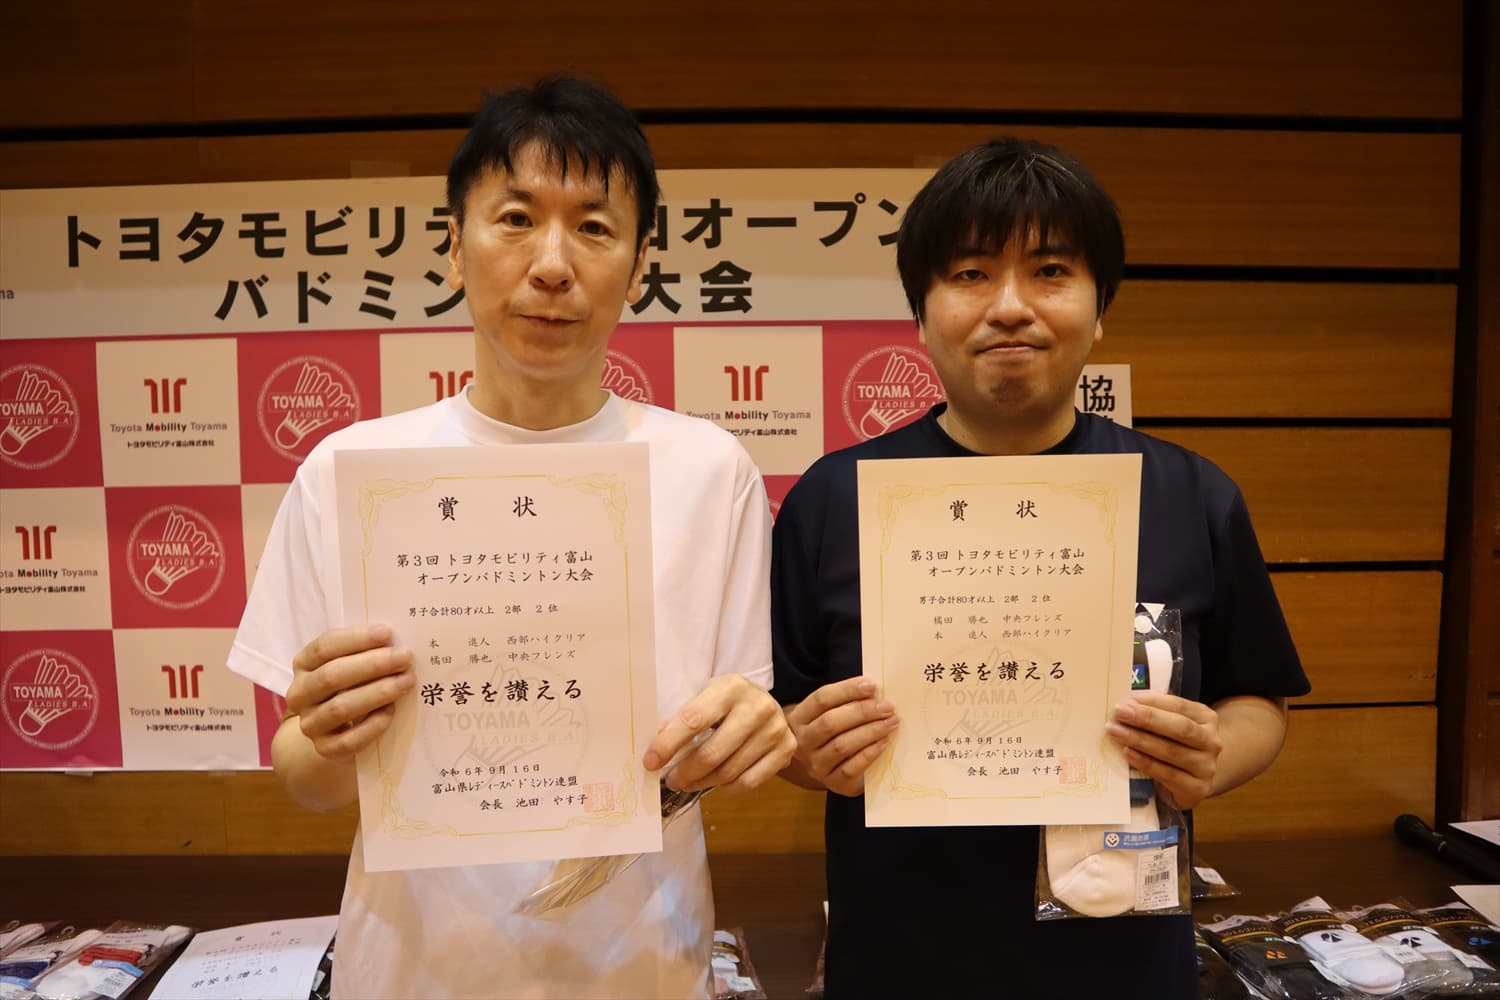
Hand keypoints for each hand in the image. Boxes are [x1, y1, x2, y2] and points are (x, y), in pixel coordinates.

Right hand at [286, 623, 414, 762]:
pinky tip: (391, 711)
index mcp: (304, 664)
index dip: (355, 639)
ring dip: (377, 693)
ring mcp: (310, 723)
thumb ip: (365, 652)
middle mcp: (300, 694)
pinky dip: (372, 725)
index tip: (387, 633)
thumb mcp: (351, 664)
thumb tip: (396, 641)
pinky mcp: (324, 748)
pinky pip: (349, 740)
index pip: (324, 647)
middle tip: (404, 657)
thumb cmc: (350, 686)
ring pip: (340, 708)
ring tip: (406, 681)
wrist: (337, 731)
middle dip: (372, 665)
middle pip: (331, 676)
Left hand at [643, 675, 795, 792]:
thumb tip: (656, 753)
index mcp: (731, 687)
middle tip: (671, 780)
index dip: (669, 744)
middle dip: (685, 772)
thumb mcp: (705, 698)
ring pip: (729, 771)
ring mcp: (775, 729)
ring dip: (702, 782)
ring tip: (689, 782)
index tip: (650, 762)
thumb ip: (682, 720)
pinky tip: (716, 783)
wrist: (766, 703)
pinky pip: (749, 782)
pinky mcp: (786, 749)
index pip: (694, 720)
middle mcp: (757, 706)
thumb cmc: (726, 703)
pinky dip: (727, 788)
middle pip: (713, 753)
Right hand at [785, 677, 898, 796]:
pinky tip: (884, 742)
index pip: (821, 699)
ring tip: (891, 722)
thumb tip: (874, 690)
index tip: (872, 685)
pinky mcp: (832, 783)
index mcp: (798, 719)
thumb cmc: (833, 733)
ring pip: (842, 745)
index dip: (847, 690)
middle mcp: (802, 743)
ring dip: (870, 731)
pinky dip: (870, 753)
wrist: (829, 767)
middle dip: (862, 712)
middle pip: (830, 722)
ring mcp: (815, 765)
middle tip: (887, 707)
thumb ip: (847, 701)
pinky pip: (851, 767)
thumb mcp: (831, 714)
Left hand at [1105, 692, 1222, 809]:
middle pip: (1180, 728)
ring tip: (1116, 732)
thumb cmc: (1175, 746)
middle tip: (1120, 713)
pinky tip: (1128, 753)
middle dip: (1147, 719)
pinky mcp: (1197, 789)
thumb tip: (1129, 702)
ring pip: (1172, 751)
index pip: (1180, 706)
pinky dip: (1145, 762)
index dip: (1153, 702)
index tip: (1129, 700)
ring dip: (1140, 740)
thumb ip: (1156, 712)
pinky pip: (1167, 774)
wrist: (1191, 782)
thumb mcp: (1170, 725)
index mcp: (1206, 719)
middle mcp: (1212, 742)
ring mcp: (1206, 767)